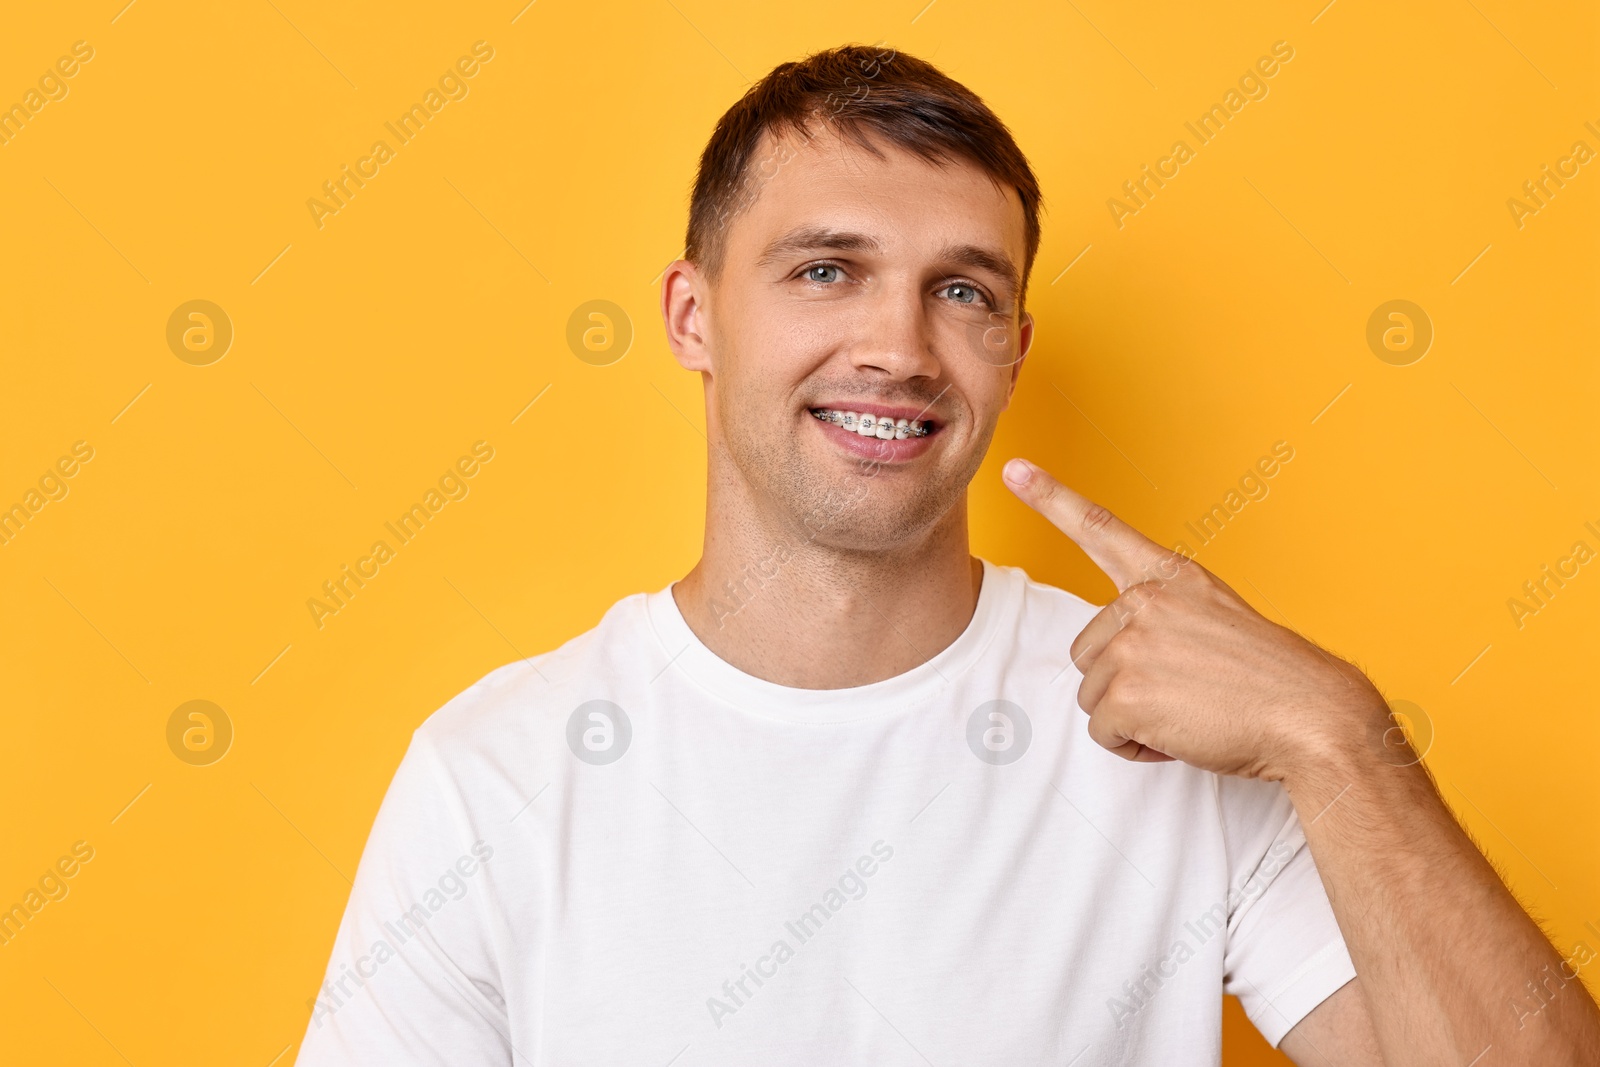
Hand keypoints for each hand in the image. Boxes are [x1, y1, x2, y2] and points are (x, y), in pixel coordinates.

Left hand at [1002, 457, 1388, 780]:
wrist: (1312, 715)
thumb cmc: (1271, 679)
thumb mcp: (1216, 619)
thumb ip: (1164, 617)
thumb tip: (1119, 651)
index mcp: (1169, 576)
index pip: (1099, 528)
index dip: (1051, 497)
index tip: (1014, 469)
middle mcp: (1144, 600)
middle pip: (1089, 653)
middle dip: (1126, 683)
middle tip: (1187, 691)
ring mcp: (1131, 644)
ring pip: (1094, 695)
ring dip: (1134, 717)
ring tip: (1192, 710)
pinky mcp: (1125, 692)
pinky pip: (1105, 732)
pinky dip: (1136, 747)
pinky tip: (1182, 734)